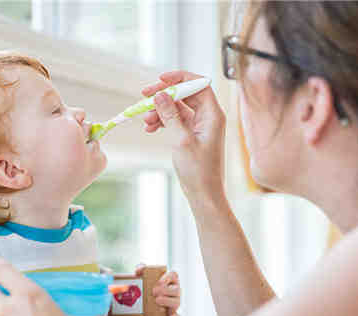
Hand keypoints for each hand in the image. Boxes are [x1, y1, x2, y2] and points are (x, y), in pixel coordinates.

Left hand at [135, 264, 180, 315]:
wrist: (144, 300)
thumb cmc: (147, 285)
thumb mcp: (144, 276)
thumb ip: (141, 269)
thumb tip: (139, 269)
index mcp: (170, 279)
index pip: (174, 275)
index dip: (168, 277)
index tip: (158, 281)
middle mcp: (175, 290)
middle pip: (176, 290)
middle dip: (165, 291)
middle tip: (153, 291)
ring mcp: (175, 302)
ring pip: (176, 302)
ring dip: (167, 301)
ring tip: (157, 301)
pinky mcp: (172, 313)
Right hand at [142, 71, 226, 208]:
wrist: (204, 194)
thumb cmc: (199, 171)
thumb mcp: (181, 140)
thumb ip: (171, 115)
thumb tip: (160, 95)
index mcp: (213, 114)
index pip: (198, 84)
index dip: (179, 78)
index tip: (160, 79)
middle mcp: (208, 116)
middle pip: (185, 94)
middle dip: (164, 94)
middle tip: (144, 96)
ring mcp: (199, 125)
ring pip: (177, 107)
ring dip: (159, 110)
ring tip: (145, 121)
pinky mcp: (191, 134)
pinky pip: (175, 120)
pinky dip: (162, 121)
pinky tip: (150, 128)